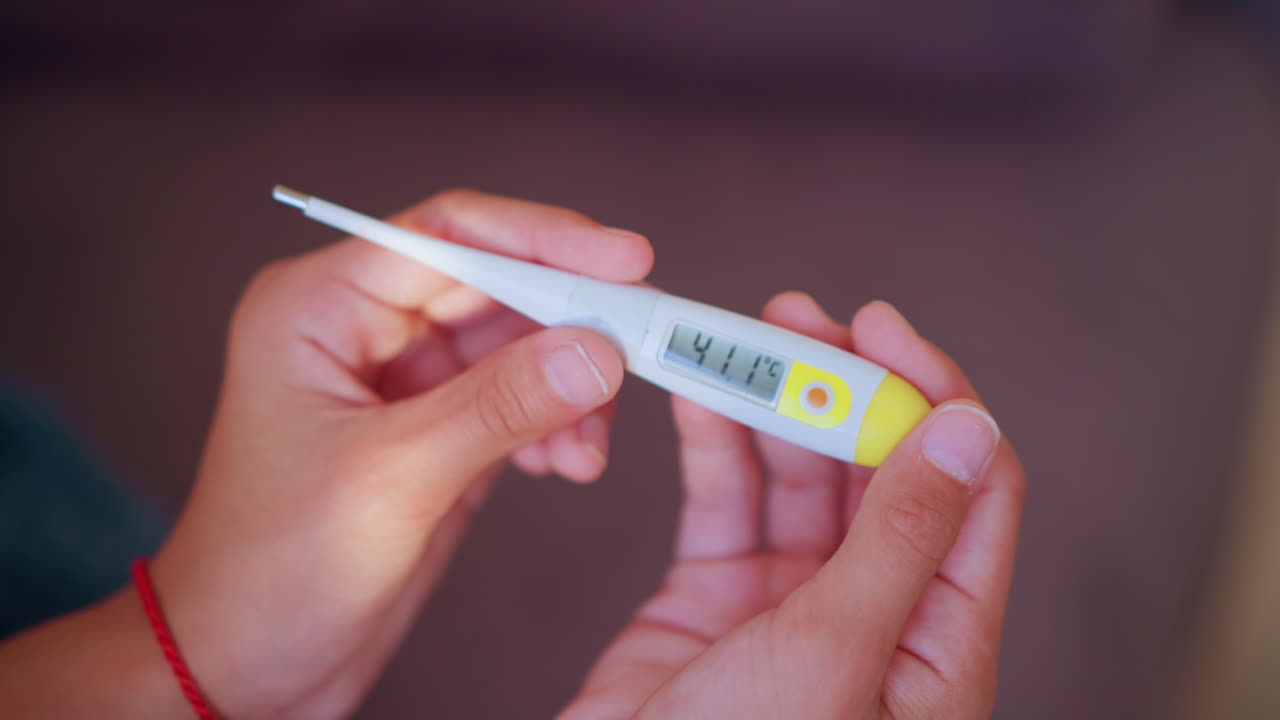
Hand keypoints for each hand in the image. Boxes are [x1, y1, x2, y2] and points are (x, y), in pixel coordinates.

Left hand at [148, 190, 651, 717]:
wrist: (246, 664)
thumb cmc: (271, 569)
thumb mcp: (391, 478)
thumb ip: (499, 406)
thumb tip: (595, 350)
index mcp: (319, 307)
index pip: (446, 235)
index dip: (543, 240)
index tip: (624, 261)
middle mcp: (363, 328)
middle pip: (495, 286)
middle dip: (570, 323)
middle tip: (639, 350)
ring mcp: (406, 379)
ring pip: (519, 344)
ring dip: (570, 386)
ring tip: (587, 448)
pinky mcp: (438, 428)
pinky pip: (520, 397)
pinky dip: (556, 422)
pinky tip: (563, 462)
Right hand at [560, 294, 1024, 718]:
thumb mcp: (837, 654)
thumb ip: (901, 538)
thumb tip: (966, 431)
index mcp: (937, 642)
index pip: (968, 488)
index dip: (931, 397)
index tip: (880, 330)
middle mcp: (875, 612)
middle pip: (877, 467)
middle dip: (840, 387)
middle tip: (796, 319)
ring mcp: (793, 602)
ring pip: (797, 474)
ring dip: (772, 403)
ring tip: (736, 339)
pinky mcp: (718, 595)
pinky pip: (726, 500)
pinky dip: (712, 444)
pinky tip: (697, 393)